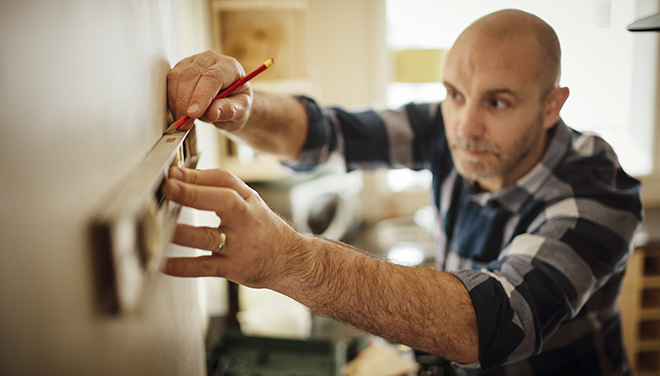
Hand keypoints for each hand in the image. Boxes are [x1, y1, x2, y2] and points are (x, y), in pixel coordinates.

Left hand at [161, 167, 305, 288]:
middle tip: (169, 187)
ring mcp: (240, 246)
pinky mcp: (233, 268)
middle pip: (223, 203)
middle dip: (194, 194)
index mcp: (247, 201)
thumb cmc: (262, 228)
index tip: (174, 172)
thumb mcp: (249, 202)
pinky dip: (184, 266)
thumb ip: (219, 187)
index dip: (199, 175)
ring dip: (183, 232)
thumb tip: (180, 175)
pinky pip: (206, 267)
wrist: (290, 259)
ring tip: (161, 225)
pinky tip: (164, 263)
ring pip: (210, 237)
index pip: (225, 181)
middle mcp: (245, 221)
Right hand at [167, 50, 252, 130]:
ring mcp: (194, 61)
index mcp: (230, 66)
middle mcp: (211, 59)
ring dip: (176, 100)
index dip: (201, 95)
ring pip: (178, 76)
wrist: (230, 102)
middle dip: (185, 100)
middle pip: (192, 74)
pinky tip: (177, 111)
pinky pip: (170, 80)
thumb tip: (213, 113)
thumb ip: (229, 110)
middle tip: (185, 121)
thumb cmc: (237, 104)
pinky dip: (171, 98)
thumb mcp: (241, 110)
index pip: (212, 76)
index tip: (193, 114)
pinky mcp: (181, 68)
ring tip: (182, 120)